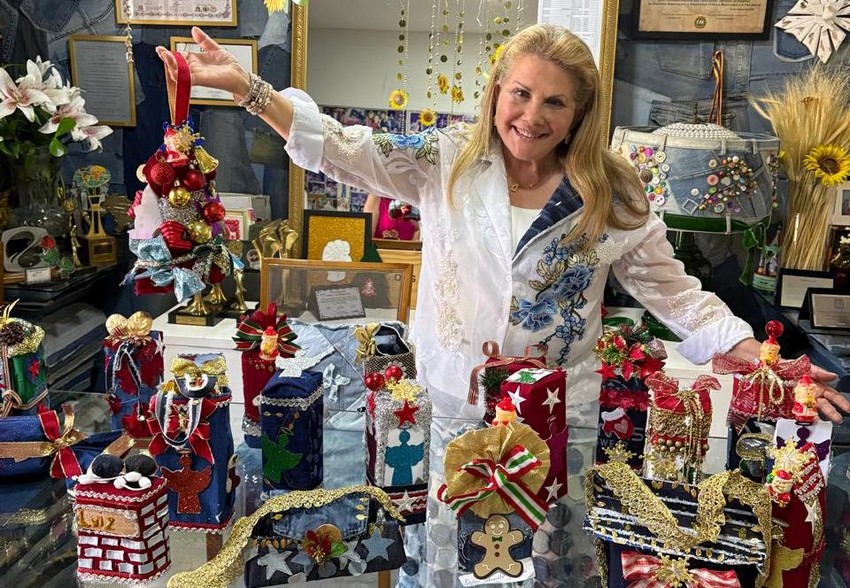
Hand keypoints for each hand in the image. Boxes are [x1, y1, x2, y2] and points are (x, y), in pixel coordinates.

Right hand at [155, 27, 248, 96]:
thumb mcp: (215, 49)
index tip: (161, 48)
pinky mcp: (201, 80)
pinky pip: (187, 78)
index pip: (179, 57)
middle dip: (166, 58)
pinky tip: (174, 67)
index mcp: (196, 61)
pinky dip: (180, 73)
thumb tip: (194, 29)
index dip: (169, 53)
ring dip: (170, 64)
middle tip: (160, 51)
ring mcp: (197, 75)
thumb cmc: (230, 66)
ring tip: (165, 56)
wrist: (239, 76)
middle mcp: (195, 69)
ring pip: (178, 72)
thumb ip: (204, 40)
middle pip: (176, 65)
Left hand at [729, 337, 848, 422]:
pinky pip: (799, 412)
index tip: (847, 408)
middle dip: (833, 410)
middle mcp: (808, 392)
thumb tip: (833, 376)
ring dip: (823, 415)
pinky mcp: (788, 405)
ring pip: (814, 409)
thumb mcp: (800, 366)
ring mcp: (798, 399)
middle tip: (839, 417)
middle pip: (824, 403)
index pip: (830, 393)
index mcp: (813, 383)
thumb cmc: (780, 364)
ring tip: (830, 420)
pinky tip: (813, 420)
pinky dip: (806, 417)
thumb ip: (816, 371)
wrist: (761, 365)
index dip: (840, 401)